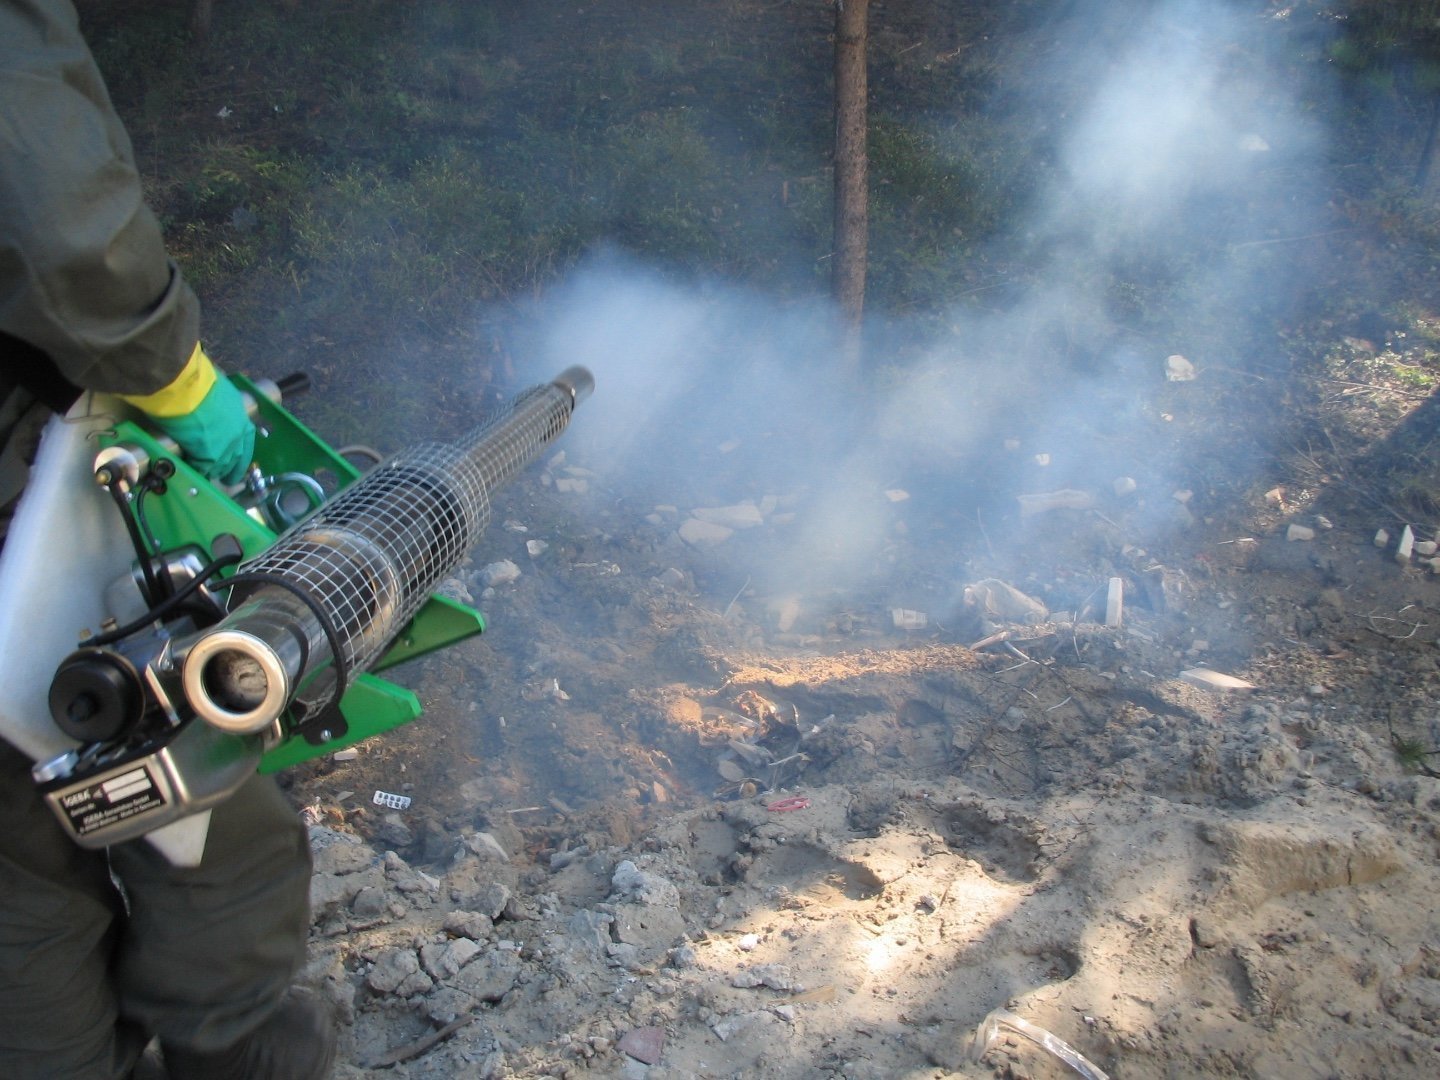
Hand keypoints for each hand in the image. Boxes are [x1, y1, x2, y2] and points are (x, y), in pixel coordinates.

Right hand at [120, 345, 256, 483]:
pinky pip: (202, 469)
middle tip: (224, 477)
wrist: (184, 387)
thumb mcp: (217, 390)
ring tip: (205, 475)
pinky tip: (191, 471)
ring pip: (220, 467)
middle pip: (236, 459)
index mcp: (242, 418)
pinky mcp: (207, 456)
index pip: (246, 443)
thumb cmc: (197, 381)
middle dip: (229, 469)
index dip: (240, 454)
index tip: (237, 462)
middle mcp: (238, 435)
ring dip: (212, 471)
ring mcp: (225, 448)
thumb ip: (218, 402)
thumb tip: (210, 401)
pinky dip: (196, 471)